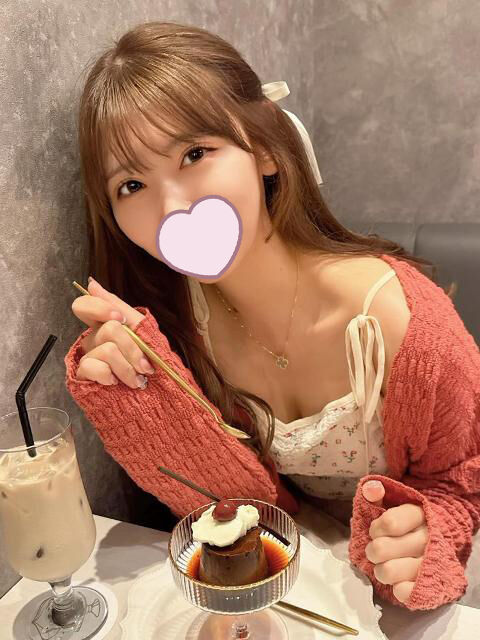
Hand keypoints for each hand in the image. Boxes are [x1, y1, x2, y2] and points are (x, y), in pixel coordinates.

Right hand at [71, 277, 154, 387]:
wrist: (161, 393)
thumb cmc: (152, 360)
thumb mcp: (143, 329)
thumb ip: (118, 305)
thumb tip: (91, 283)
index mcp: (105, 324)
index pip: (84, 305)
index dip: (99, 308)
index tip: (121, 319)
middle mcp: (93, 339)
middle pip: (107, 329)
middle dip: (132, 348)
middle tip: (145, 364)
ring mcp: (88, 358)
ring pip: (106, 350)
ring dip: (128, 367)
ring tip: (138, 380)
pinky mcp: (84, 377)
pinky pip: (91, 367)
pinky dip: (109, 376)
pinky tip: (117, 383)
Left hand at [362, 480, 427, 602]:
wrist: (436, 539)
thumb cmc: (406, 521)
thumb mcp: (392, 501)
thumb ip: (376, 494)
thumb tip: (371, 489)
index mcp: (418, 514)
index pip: (389, 524)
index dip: (375, 529)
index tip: (375, 531)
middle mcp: (427, 538)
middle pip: (382, 549)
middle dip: (372, 549)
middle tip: (376, 549)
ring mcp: (430, 563)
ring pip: (389, 571)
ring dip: (380, 569)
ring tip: (385, 564)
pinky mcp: (430, 586)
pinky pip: (404, 592)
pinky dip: (396, 586)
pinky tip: (398, 579)